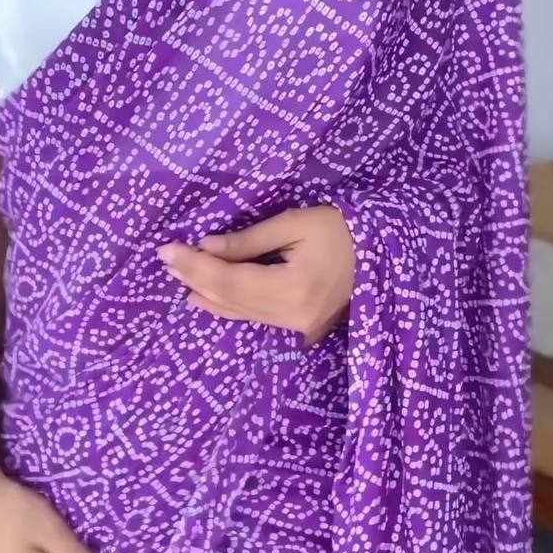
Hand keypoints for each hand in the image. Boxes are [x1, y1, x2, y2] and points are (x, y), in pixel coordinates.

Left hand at [157, 205, 354, 346]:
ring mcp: (299, 326)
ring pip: (241, 313)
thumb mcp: (295, 224)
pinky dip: (229, 305)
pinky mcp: (301, 328)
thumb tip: (206, 247)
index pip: (230, 281)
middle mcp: (294, 315)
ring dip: (207, 295)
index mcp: (294, 287)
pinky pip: (256, 317)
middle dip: (195, 279)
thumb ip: (249, 240)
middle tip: (165, 260)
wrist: (387, 254)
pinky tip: (205, 297)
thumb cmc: (344, 230)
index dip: (195, 266)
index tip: (167, 250)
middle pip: (231, 300)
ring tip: (178, 278)